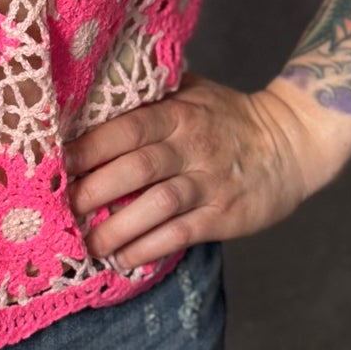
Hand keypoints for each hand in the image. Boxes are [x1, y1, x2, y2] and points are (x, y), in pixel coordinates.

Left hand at [62, 73, 350, 271]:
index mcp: (179, 114)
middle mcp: (192, 147)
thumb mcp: (193, 92)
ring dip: (118, 227)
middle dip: (94, 190)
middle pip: (136, 168)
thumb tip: (92, 93)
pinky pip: (180, 234)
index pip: (128, 128)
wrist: (291, 143)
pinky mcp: (224, 216)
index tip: (59, 163)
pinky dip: (149, 247)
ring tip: (90, 242)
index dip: (91, 146)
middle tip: (64, 207)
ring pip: (157, 206)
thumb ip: (151, 94)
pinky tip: (125, 256)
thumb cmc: (228, 116)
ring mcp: (209, 183)